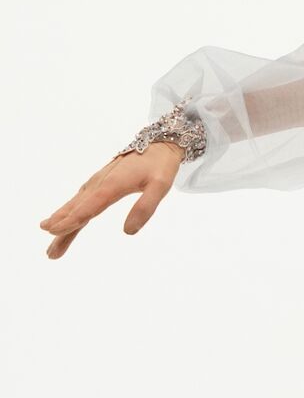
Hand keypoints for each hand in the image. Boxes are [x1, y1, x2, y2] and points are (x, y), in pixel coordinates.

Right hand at [38, 143, 183, 259]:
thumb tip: (128, 232)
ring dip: (61, 222)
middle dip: (61, 230)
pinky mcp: (99, 182)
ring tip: (49, 239)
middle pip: (76, 210)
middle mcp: (99, 184)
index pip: (87, 207)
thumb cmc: (160, 165)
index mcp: (111, 186)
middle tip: (50, 253)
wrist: (159, 144)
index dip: (70, 221)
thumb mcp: (160, 186)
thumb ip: (145, 207)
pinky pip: (80, 199)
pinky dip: (69, 211)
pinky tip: (62, 218)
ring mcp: (97, 182)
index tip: (53, 233)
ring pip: (75, 205)